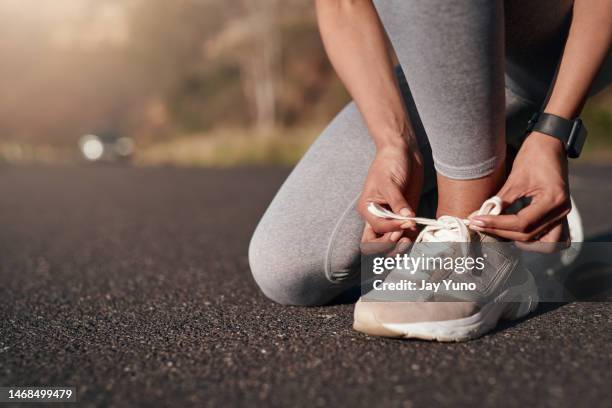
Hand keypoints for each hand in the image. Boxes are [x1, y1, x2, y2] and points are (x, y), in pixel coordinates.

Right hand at [358, 143, 423, 243]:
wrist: (402, 152)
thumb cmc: (389, 163)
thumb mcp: (390, 182)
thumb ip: (398, 202)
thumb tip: (408, 219)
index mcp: (368, 209)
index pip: (377, 228)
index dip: (392, 229)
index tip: (407, 221)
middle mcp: (378, 217)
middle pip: (377, 243)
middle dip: (389, 245)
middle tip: (404, 236)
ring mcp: (392, 219)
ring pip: (391, 244)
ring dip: (399, 248)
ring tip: (410, 241)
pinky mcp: (406, 217)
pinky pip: (407, 235)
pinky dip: (412, 241)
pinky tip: (419, 238)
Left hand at [469, 132, 570, 250]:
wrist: (551, 144)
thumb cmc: (534, 156)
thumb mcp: (515, 178)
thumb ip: (500, 201)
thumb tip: (480, 216)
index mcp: (553, 200)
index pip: (521, 223)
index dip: (496, 225)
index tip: (476, 221)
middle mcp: (561, 211)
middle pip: (528, 235)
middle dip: (500, 232)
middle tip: (478, 224)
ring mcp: (562, 215)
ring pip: (540, 242)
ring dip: (517, 239)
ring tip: (496, 229)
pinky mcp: (557, 215)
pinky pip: (547, 237)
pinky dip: (531, 238)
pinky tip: (512, 231)